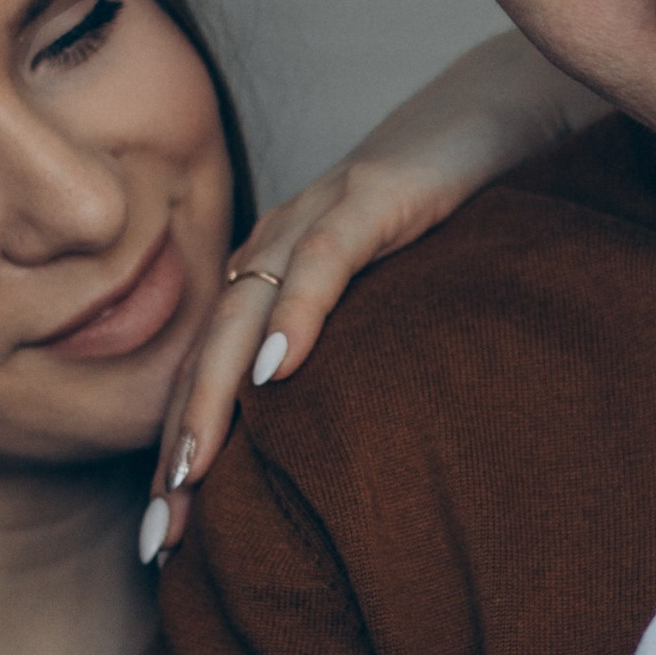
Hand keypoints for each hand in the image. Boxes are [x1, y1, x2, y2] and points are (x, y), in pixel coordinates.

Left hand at [148, 160, 444, 554]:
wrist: (496, 112)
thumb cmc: (445, 215)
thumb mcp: (387, 303)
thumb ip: (349, 363)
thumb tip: (337, 466)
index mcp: (271, 279)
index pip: (207, 377)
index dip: (180, 456)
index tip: (162, 542)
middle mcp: (276, 250)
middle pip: (205, 358)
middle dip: (178, 450)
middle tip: (159, 537)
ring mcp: (317, 218)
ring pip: (244, 313)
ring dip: (214, 395)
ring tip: (193, 472)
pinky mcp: (373, 195)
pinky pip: (325, 259)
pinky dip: (297, 314)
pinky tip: (278, 370)